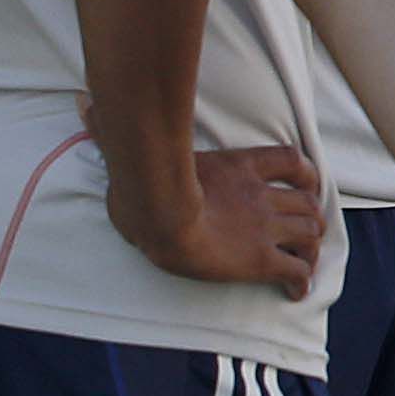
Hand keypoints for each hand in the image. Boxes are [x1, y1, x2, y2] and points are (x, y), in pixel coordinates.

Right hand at [114, 142, 323, 294]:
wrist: (160, 215)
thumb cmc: (145, 183)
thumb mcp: (141, 150)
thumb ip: (117, 131)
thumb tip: (83, 103)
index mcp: (240, 166)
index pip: (292, 160)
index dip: (307, 174)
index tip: (308, 184)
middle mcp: (261, 195)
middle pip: (307, 202)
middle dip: (311, 217)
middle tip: (307, 231)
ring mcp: (264, 227)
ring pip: (309, 234)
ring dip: (311, 248)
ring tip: (306, 261)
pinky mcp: (260, 260)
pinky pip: (295, 271)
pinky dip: (301, 282)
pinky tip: (295, 292)